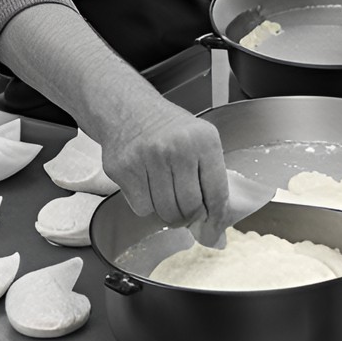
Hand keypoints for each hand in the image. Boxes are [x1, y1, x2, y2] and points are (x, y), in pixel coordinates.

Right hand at [100, 95, 229, 245]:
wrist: (127, 110)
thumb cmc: (168, 130)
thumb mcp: (199, 140)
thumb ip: (211, 177)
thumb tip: (216, 230)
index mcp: (203, 140)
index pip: (217, 193)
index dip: (216, 218)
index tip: (214, 230)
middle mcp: (177, 148)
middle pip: (190, 207)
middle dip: (189, 217)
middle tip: (186, 214)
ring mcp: (148, 158)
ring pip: (165, 211)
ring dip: (167, 213)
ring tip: (166, 197)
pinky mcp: (124, 169)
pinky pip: (142, 208)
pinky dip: (146, 205)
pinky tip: (147, 187)